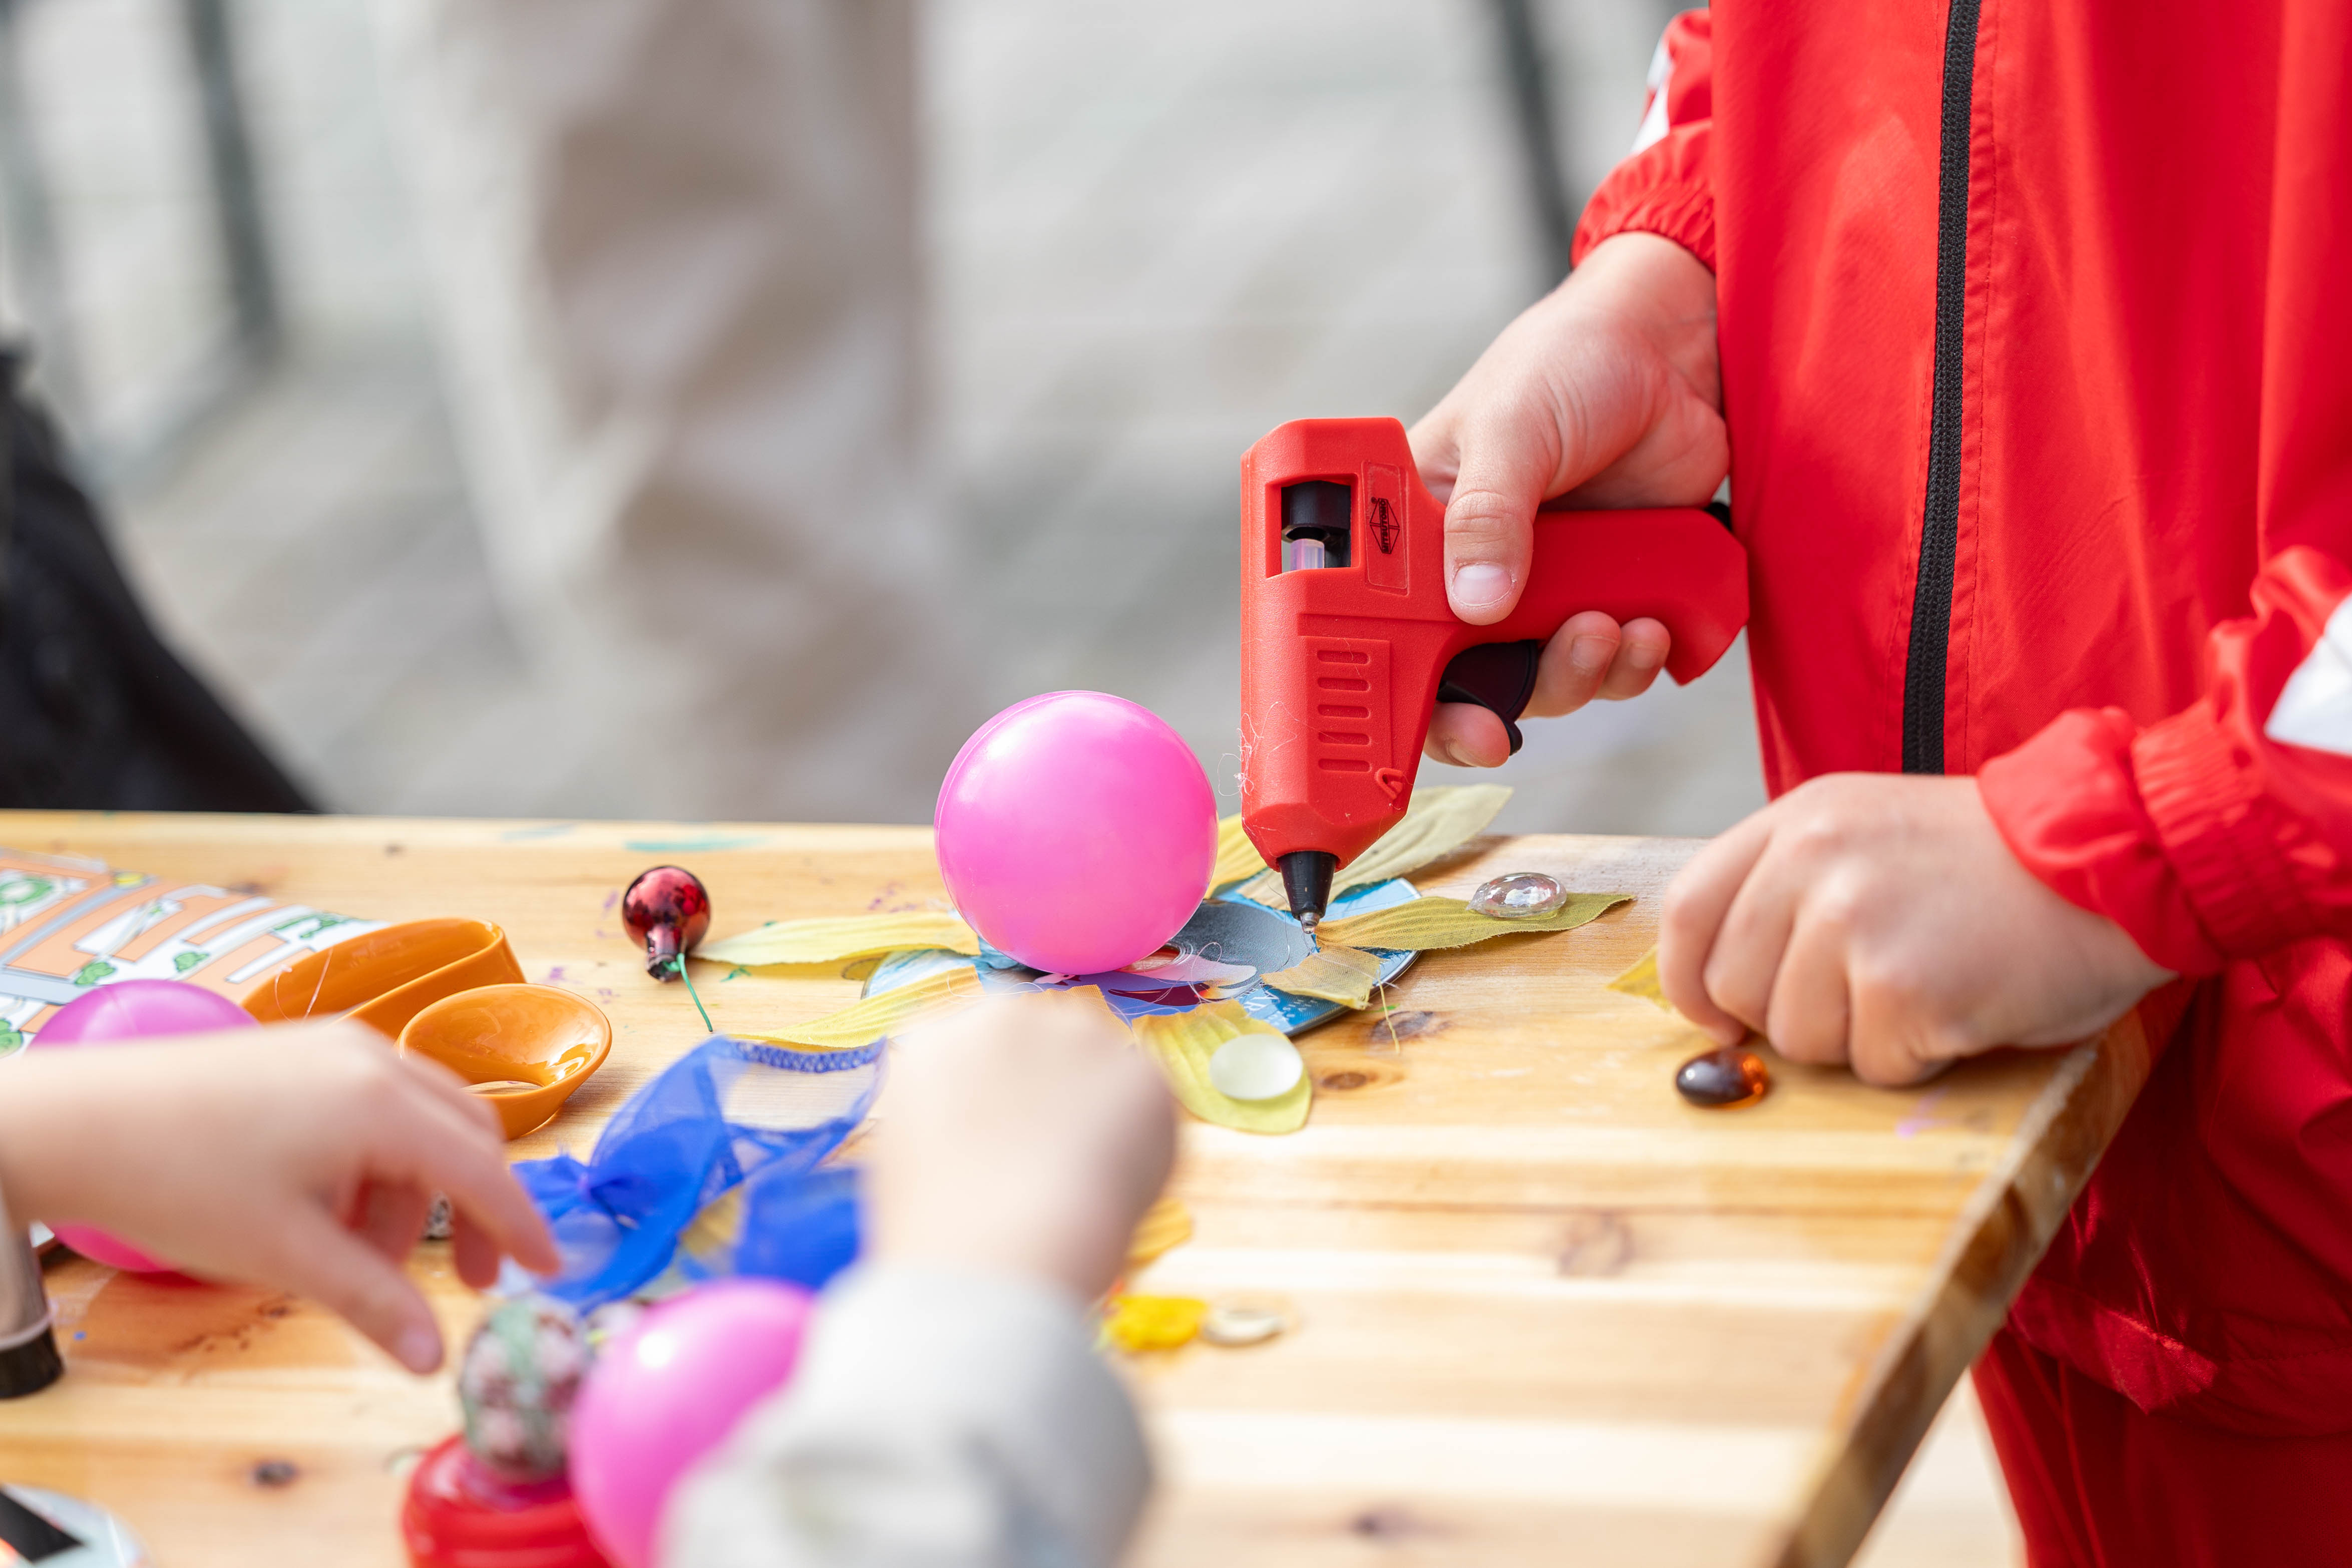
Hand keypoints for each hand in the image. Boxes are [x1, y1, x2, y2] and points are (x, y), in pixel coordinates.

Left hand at [0, 1021, 558, 1371]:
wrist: (72, 1121)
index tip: (546, 1270)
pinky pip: (376, 1101)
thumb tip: (434, 1358)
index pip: (483, 1169)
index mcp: (383, 1103)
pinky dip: (380, 1158)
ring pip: (422, 1117)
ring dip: (416, 1188)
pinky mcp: (302, 1048)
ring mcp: (337, 1046)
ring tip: (364, 1253)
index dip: (520, 1225)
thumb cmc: (179, 1182)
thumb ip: (374, 1302)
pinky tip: (334, 1205)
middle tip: (461, 1277)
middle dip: (473, 1208)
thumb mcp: (286, 1255)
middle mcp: (375, 1059)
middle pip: (466, 1134)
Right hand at [878, 992, 1174, 1302]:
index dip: (1003, 1090)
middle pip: (1046, 1038)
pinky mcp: (1140, 1070)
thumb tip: (983, 1127)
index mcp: (937, 1038)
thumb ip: (946, 1117)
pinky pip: (1145, 1102)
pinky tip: (1113, 1186)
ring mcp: (1079, 1035)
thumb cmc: (936, 1226)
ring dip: (1100, 1105)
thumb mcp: (908, 1156)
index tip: (1009, 1134)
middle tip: (1054, 1153)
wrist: (1002, 1244)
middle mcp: (1007, 1015)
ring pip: (1100, 1063)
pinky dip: (1142, 1143)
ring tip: (1082, 1175)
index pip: (980, 1043)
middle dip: (1056, 1084)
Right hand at [1409, 232, 1726, 766]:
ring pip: (1550, 678)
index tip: (1430, 727)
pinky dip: (1633, 660)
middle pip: (1469, 678)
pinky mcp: (1611, 591)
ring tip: (1609, 629)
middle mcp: (1473, 571)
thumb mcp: (1513, 425)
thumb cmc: (1569, 361)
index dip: (1399, 694)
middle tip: (1514, 718)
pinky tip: (1651, 626)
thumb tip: (1477, 602)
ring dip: (1579, 674)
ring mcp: (1546, 587)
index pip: (1385, 631)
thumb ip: (1490, 512)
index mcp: (1417, 532)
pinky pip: (1615, 662)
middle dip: (1501, 703)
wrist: (1675, 351)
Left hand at [1657, 775, 2173, 1085]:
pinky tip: (1964, 1005)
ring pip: (1797, 1038)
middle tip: (1872, 992)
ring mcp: (1852, 921)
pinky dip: (1917, 1058)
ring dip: (1859, 1040)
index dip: (1691, 984)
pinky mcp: (1902, 986)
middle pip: (1735, 989)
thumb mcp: (1873, 838)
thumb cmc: (1999, 866)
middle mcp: (1812, 861)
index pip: (1687, 914)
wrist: (2122, 856)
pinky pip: (1872, 1065)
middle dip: (1792, 1017)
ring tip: (1929, 985)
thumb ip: (1793, 893)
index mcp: (1797, 820)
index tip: (1718, 1019)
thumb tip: (1723, 994)